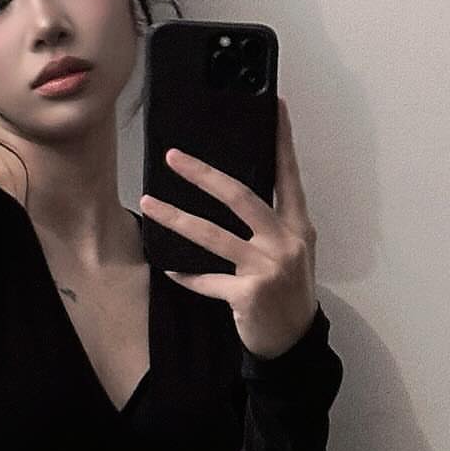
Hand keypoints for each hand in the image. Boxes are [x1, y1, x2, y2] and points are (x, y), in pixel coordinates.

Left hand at [138, 94, 319, 360]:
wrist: (295, 343)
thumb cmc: (288, 293)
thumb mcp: (293, 253)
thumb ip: (274, 224)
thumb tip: (236, 192)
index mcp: (299, 227)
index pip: (288, 175)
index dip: (282, 141)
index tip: (273, 106)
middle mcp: (286, 242)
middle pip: (240, 196)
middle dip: (203, 175)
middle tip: (174, 157)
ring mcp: (267, 269)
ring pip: (214, 237)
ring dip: (177, 219)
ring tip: (150, 205)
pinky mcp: (248, 295)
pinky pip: (208, 280)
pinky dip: (188, 275)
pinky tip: (171, 269)